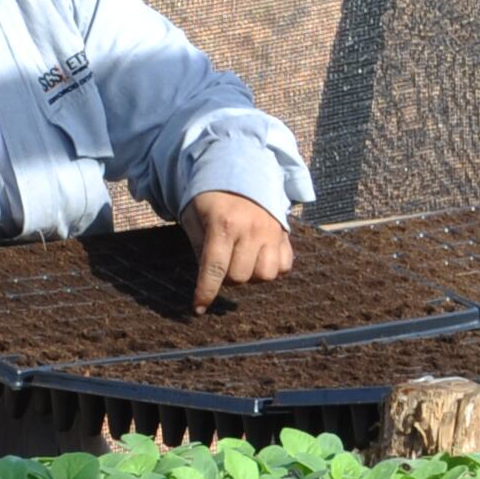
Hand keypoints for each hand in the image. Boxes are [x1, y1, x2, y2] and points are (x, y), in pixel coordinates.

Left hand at [186, 190, 293, 310]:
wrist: (241, 169)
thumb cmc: (211, 197)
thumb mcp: (194, 216)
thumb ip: (199, 246)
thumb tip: (206, 278)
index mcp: (224, 225)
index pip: (214, 269)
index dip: (206, 292)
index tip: (198, 308)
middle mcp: (251, 230)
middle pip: (239, 277)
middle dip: (227, 277)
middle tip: (222, 263)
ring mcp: (272, 232)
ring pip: (265, 276)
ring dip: (251, 275)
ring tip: (242, 261)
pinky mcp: (285, 234)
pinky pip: (283, 267)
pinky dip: (272, 268)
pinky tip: (259, 256)